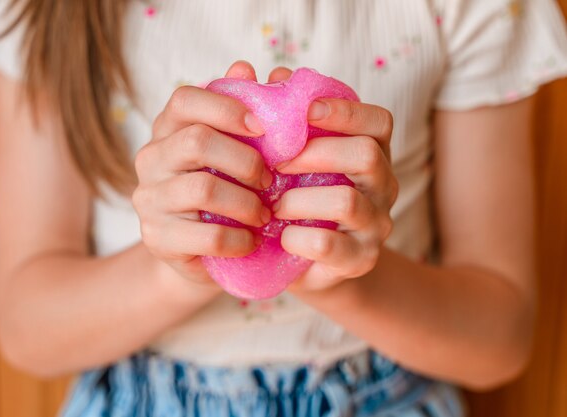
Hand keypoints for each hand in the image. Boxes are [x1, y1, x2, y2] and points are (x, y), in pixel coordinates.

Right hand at [132, 61, 271, 283]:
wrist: (198, 252)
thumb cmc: (223, 193)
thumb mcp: (235, 153)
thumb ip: (244, 113)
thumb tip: (253, 70)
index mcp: (168, 129)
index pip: (185, 100)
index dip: (227, 107)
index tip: (263, 128)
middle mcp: (150, 158)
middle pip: (198, 141)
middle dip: (246, 161)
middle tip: (270, 180)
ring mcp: (149, 199)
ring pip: (204, 189)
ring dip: (247, 202)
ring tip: (265, 213)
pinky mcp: (157, 238)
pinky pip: (209, 235)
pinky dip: (241, 238)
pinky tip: (253, 239)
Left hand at [269, 68, 397, 290]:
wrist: (303, 260)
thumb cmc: (294, 197)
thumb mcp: (284, 156)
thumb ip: (272, 114)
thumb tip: (246, 72)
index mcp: (372, 152)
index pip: (378, 121)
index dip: (345, 110)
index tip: (305, 109)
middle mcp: (383, 185)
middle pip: (368, 155)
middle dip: (316, 153)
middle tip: (277, 162)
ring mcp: (376, 224)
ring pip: (347, 201)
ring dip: (299, 199)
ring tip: (273, 204)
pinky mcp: (360, 259)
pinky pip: (329, 245)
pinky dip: (297, 237)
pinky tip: (280, 235)